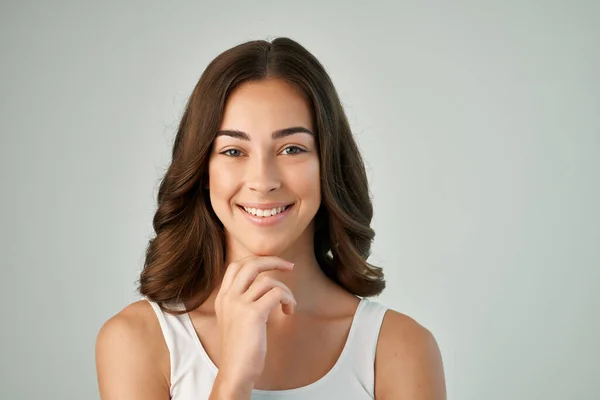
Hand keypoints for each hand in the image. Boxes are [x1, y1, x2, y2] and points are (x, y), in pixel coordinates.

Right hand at [213, 255, 296, 391]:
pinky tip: (289, 311)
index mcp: (223, 297)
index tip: (273, 264)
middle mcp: (229, 297)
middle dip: (273, 261)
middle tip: (290, 266)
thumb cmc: (241, 348)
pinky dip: (288, 300)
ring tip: (289, 305)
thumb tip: (266, 285)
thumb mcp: (235, 319)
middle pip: (251, 264)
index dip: (257, 260)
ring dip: (285, 290)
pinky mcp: (253, 314)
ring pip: (268, 281)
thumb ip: (243, 301)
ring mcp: (239, 305)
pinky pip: (277, 294)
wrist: (236, 371)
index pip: (236, 265)